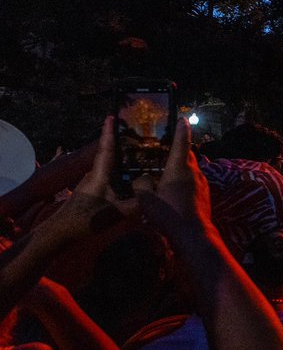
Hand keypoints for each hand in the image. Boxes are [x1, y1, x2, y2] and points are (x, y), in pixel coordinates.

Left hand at [41, 117, 133, 241]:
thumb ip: (136, 205)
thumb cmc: (85, 220)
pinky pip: (109, 179)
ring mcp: (91, 184)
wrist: (60, 233)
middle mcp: (94, 175)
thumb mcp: (115, 214)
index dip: (108, 132)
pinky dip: (120, 175)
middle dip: (121, 144)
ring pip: (110, 168)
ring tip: (139, 157)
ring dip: (122, 161)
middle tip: (138, 136)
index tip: (111, 116)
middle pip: (109, 156)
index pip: (105, 149)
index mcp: (99, 175)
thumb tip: (154, 196)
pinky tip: (130, 181)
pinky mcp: (91, 193)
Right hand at [133, 120, 211, 240]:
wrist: (192, 235)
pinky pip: (193, 182)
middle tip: (166, 147)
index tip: (183, 118)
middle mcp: (194, 172)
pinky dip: (184, 180)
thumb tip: (143, 179)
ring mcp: (202, 184)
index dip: (181, 130)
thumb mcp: (145, 199)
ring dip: (180, 167)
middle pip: (186, 156)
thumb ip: (141, 184)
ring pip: (190, 169)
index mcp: (180, 169)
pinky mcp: (204, 195)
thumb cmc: (168, 214)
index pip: (182, 143)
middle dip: (178, 150)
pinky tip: (174, 190)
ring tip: (167, 171)